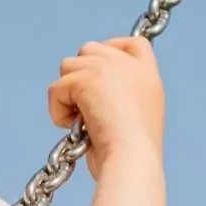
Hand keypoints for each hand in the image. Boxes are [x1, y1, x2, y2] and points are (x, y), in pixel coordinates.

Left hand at [47, 36, 164, 176]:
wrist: (132, 161)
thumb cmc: (130, 156)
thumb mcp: (134, 120)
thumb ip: (119, 98)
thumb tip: (84, 94)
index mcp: (149, 76)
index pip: (133, 44)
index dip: (111, 48)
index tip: (96, 72)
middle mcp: (131, 66)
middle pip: (90, 50)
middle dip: (79, 76)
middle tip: (84, 108)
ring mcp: (109, 68)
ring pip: (68, 65)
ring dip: (67, 94)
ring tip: (81, 121)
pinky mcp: (87, 79)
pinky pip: (56, 88)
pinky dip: (58, 111)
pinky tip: (76, 129)